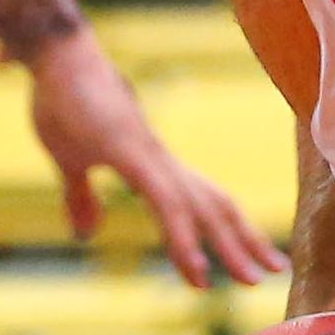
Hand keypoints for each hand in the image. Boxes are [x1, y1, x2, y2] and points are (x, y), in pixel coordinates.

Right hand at [25, 27, 286, 287]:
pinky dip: (184, 238)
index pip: (204, 201)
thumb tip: (86, 233)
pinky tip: (196, 268)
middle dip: (246, 241)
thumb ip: (81, 197)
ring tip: (252, 278)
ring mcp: (149, 157)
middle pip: (216, 206)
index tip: (256, 259)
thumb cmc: (63, 102)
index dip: (231, 229)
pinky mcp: (129, 154)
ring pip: (201, 209)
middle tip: (278, 272)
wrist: (56, 56)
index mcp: (153, 165)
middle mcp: (162, 163)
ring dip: (228, 247)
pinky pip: (165, 204)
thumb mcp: (70, 161)